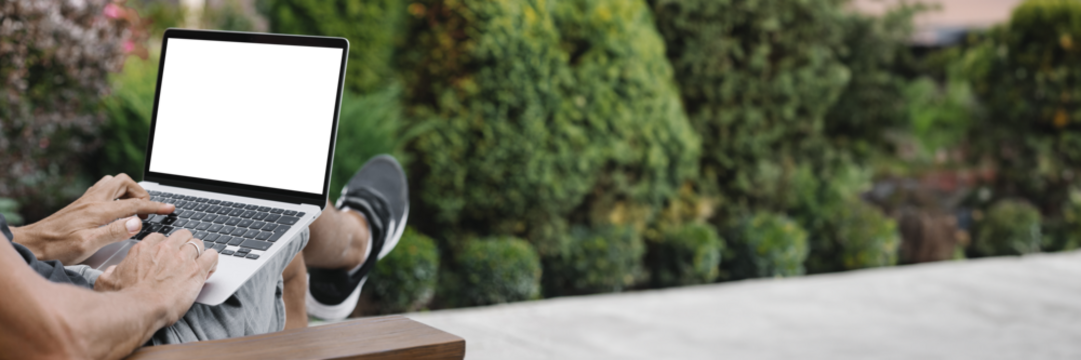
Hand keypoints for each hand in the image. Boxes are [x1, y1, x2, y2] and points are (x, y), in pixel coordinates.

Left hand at [12, 174, 174, 263]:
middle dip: (140, 192)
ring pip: (113, 182)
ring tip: (133, 207)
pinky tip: (115, 208)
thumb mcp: (87, 245)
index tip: (170, 208)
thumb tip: (137, 222)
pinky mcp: (81, 204)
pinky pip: (103, 189)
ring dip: (128, 190)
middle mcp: (93, 201)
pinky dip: (116, 194)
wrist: (32, 244)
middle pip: (124, 182)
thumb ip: (114, 232)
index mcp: (98, 211)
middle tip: (146, 208)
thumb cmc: (58, 248)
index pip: (134, 205)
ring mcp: (86, 200)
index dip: (155, 207)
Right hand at [95, 230, 217, 323]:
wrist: (139, 309)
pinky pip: (212, 255)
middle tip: (185, 257)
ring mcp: (182, 258)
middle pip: (182, 235)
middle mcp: (164, 250)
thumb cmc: (125, 299)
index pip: (160, 237)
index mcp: (144, 249)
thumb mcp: (106, 282)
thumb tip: (112, 271)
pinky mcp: (197, 270)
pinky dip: (213, 261)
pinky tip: (210, 268)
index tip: (168, 254)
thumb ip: (111, 272)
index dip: (166, 246)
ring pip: (198, 243)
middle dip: (185, 244)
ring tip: (198, 263)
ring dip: (199, 253)